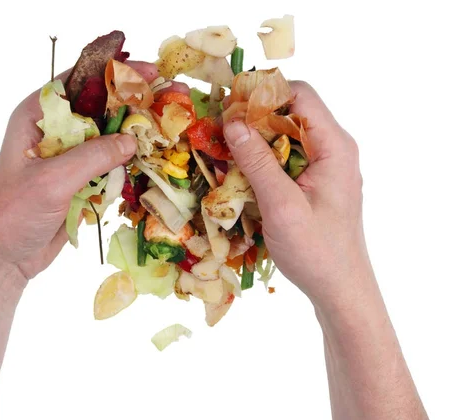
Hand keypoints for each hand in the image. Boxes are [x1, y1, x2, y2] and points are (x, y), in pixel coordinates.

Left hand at [0, 62, 175, 282]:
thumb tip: (132, 141)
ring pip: (110, 134)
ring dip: (139, 130)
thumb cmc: (14, 213)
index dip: (115, 72)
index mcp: (37, 116)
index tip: (150, 70)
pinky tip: (156, 156)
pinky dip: (131, 160)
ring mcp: (69, 155)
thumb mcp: (52, 180)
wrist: (3, 257)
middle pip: (102, 106)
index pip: (80, 81)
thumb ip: (93, 157)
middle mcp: (55, 129)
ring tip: (173, 124)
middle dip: (136, 100)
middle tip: (173, 93)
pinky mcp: (80, 178)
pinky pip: (111, 162)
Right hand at [223, 82, 370, 307]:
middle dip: (254, 118)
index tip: (230, 109)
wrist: (340, 289)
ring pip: (285, 135)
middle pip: (291, 112)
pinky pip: (285, 157)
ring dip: (255, 141)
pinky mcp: (315, 182)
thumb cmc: (316, 251)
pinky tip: (243, 176)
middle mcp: (333, 149)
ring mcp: (325, 166)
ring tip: (226, 154)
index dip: (263, 94)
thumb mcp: (282, 206)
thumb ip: (257, 162)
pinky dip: (263, 160)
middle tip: (221, 133)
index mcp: (334, 146)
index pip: (300, 95)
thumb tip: (232, 122)